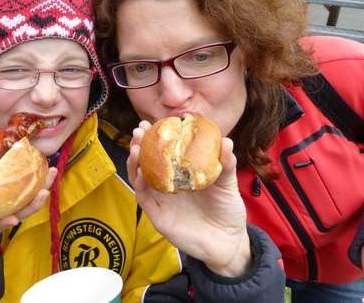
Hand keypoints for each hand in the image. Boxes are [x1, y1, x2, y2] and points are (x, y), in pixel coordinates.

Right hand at [0, 131, 57, 231]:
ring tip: (52, 175)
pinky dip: (42, 184)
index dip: (2, 222)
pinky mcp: (19, 197)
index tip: (12, 220)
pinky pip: (32, 194)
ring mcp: (9, 206)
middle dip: (31, 206)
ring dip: (42, 192)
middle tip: (43, 194)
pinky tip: (51, 172)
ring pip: (29, 204)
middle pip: (17, 213)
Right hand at [128, 121, 250, 276]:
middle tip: (138, 130)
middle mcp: (167, 184)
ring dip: (134, 162)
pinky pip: (144, 198)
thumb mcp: (227, 183)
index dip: (155, 137)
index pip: (163, 151)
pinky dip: (140, 184)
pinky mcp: (158, 215)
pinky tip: (141, 172)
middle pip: (147, 161)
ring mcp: (160, 199)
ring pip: (139, 178)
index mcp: (181, 173)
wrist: (228, 241)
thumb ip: (225, 163)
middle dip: (139, 144)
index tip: (151, 122)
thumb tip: (226, 141)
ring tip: (135, 147)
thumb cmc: (226, 209)